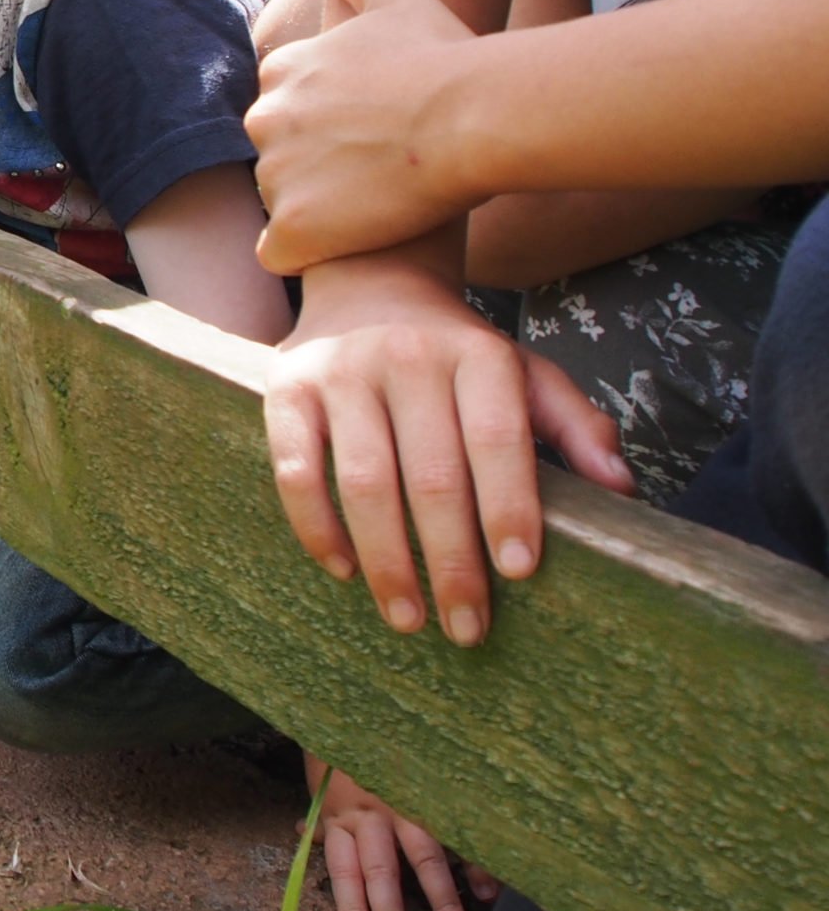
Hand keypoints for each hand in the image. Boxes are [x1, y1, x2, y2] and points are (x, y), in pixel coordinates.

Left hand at [250, 0, 487, 274]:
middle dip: (313, 169)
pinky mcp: (294, 229)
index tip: (368, 134)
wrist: (474, 115)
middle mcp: (264, 120)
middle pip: (276, 158)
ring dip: (316, 212)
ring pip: (281, 205)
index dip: (326, 128)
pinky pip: (280, 255)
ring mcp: (276, 176)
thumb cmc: (446, 55)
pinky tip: (349, 245)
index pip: (282, 111)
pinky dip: (307, 255)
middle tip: (375, 174)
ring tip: (374, 208)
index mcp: (280, 72)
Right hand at [265, 259, 631, 643]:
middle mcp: (408, 357)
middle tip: (467, 627)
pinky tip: (343, 569)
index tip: (517, 571)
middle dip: (451, 561)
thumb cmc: (457, 353)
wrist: (368, 283)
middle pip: (432, 475)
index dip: (509, 507)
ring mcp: (341, 371)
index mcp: (477, 354)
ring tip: (408, 618)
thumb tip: (623, 490)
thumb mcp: (525, 372)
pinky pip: (295, 469)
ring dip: (386, 561)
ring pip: (364, 482)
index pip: (498, 439)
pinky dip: (317, 526)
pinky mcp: (286, 388)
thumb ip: (575, 424)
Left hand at [307, 756, 496, 910]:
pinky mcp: (436, 789)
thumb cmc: (344, 747)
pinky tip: (489, 891)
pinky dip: (475, 861)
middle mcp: (373, 812)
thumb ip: (322, 815)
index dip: (350, 903)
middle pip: (381, 868)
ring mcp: (407, 801)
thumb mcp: (323, 780)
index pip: (344, 867)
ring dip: (443, 900)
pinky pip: (458, 829)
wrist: (360, 695)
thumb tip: (301, 836)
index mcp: (342, 814)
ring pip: (425, 855)